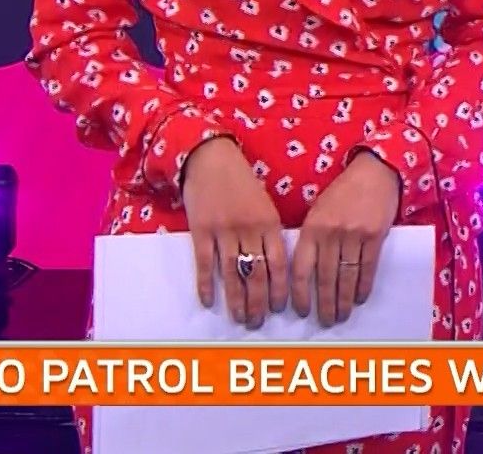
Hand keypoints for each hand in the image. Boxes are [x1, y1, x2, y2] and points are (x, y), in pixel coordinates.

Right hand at [180, 137, 287, 327]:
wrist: (212, 159)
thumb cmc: (242, 183)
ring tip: (239, 319)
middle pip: (257, 274)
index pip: (279, 264)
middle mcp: (249, 230)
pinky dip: (206, 285)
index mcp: (269, 223)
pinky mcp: (201, 231)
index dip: (280, 290)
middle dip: (259, 303)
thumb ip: (270, 234)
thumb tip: (276, 268)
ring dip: (236, 300)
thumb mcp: (265, 205)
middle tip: (258, 322)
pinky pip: (205, 264)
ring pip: (233, 274)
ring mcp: (224, 231)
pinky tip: (208, 302)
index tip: (282, 308)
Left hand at [291, 151, 400, 325]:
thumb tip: (305, 273)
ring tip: (342, 315)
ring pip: (346, 276)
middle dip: (325, 304)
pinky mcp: (375, 236)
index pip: (302, 269)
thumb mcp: (318, 211)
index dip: (300, 293)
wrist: (374, 172)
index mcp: (311, 228)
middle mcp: (330, 233)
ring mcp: (354, 235)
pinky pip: (367, 268)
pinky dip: (363, 286)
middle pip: (326, 278)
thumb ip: (311, 238)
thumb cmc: (343, 193)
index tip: (301, 310)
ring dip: (344, 300)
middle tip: (326, 321)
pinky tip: (360, 298)